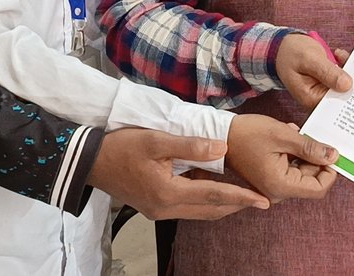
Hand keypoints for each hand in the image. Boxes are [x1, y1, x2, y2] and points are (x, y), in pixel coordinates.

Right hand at [87, 127, 267, 219]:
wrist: (89, 161)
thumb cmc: (121, 147)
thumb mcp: (156, 140)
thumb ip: (191, 146)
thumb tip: (222, 150)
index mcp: (168, 193)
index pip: (214, 196)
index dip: (241, 197)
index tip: (263, 200)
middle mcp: (165, 208)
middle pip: (210, 210)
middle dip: (237, 205)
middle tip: (261, 200)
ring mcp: (158, 211)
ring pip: (199, 212)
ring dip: (222, 204)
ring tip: (244, 195)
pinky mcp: (153, 208)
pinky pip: (187, 208)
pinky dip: (205, 201)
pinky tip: (214, 188)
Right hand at [225, 115, 338, 203]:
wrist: (220, 134)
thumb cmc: (247, 133)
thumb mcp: (283, 135)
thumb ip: (310, 148)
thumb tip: (334, 156)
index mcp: (281, 186)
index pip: (319, 189)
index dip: (330, 171)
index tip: (331, 151)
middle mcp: (277, 192)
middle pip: (311, 181)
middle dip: (316, 158)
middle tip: (311, 136)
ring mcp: (272, 187)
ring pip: (301, 174)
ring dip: (304, 154)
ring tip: (294, 134)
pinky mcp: (269, 179)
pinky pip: (290, 170)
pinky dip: (294, 155)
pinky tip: (288, 138)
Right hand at [275, 33, 351, 109]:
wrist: (282, 46)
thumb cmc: (290, 53)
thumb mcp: (309, 59)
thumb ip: (327, 72)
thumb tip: (346, 85)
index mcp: (311, 98)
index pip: (336, 103)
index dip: (349, 94)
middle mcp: (318, 97)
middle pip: (342, 94)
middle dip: (352, 80)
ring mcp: (323, 89)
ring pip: (344, 84)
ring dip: (348, 69)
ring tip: (344, 56)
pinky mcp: (327, 81)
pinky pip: (342, 76)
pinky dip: (344, 64)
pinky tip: (339, 54)